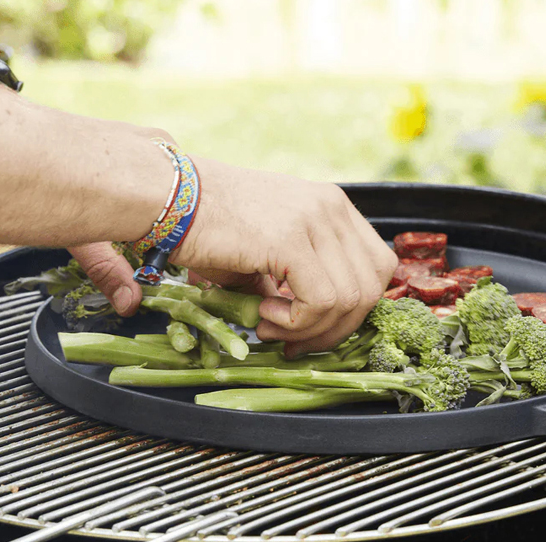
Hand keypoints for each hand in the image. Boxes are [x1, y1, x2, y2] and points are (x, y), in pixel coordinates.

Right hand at [177, 156, 396, 354]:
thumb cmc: (210, 227)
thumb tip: (315, 325)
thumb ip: (303, 279)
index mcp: (333, 208)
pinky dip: (297, 323)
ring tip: (268, 326)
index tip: (314, 329)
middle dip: (335, 329)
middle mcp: (332, 208)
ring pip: (350, 300)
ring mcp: (316, 220)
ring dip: (309, 329)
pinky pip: (321, 301)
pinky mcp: (292, 240)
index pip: (377, 268)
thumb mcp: (271, 251)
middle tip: (292, 341)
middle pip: (372, 288)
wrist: (168, 198)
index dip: (353, 310)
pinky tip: (264, 315)